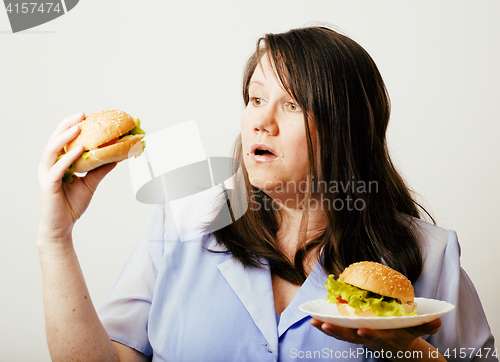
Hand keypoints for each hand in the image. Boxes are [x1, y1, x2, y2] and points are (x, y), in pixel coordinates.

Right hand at [38, 112, 115, 243]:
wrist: (62, 227)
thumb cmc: (71, 205)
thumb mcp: (90, 183)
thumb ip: (100, 169)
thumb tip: (117, 157)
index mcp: (57, 162)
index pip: (62, 139)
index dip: (71, 126)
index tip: (85, 116)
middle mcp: (49, 165)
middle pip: (55, 139)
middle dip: (68, 125)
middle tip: (82, 115)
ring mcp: (46, 174)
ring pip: (53, 150)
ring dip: (66, 137)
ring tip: (78, 127)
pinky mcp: (48, 185)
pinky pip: (58, 168)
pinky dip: (69, 158)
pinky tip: (79, 150)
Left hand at [310, 317, 440, 357]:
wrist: (399, 348)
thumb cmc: (406, 335)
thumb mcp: (417, 331)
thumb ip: (426, 325)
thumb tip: (437, 320)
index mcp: (386, 337)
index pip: (378, 336)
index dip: (370, 334)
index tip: (361, 329)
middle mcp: (371, 339)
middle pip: (353, 338)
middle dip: (339, 332)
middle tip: (325, 325)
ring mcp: (360, 338)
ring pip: (342, 335)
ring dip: (328, 328)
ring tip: (313, 321)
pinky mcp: (353, 335)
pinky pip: (338, 332)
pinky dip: (326, 326)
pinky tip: (313, 320)